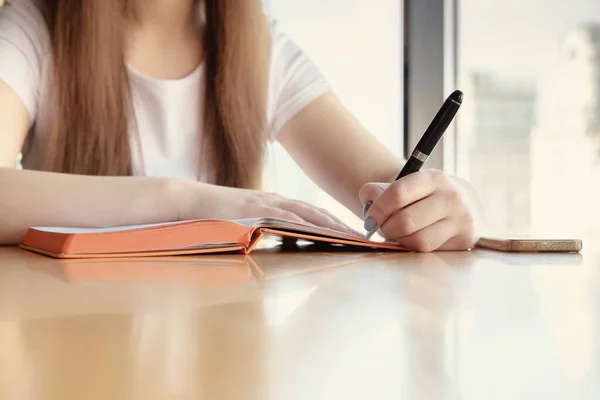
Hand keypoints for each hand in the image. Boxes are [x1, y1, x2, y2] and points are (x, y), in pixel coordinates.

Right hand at [176, 181, 357, 234]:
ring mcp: (266, 202)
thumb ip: (264, 227)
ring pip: (305, 212)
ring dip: (328, 223)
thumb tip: (282, 240)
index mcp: (274, 203)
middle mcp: (275, 200)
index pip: (310, 213)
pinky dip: (302, 223)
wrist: (191, 200)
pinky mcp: (254, 208)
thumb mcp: (245, 220)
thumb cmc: (216, 214)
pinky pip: (283, 216)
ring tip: (348, 234)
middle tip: (361, 235)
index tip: (350, 233)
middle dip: (339, 223)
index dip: (332, 222)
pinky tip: (316, 230)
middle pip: (314, 211)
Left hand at [359, 170, 479, 251]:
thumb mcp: (406, 186)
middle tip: (383, 229)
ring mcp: (460, 219)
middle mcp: (451, 196)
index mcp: (433, 178)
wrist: (466, 204)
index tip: (369, 220)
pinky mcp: (464, 239)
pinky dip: (412, 247)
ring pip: (416, 240)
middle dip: (386, 228)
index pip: (398, 193)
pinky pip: (427, 250)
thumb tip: (367, 202)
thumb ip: (380, 191)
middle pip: (405, 221)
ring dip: (399, 240)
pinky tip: (412, 239)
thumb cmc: (425, 197)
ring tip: (398, 234)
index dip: (377, 210)